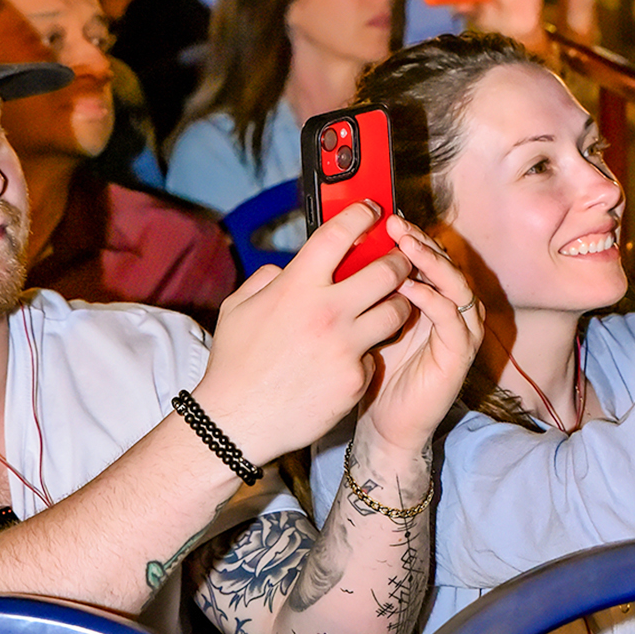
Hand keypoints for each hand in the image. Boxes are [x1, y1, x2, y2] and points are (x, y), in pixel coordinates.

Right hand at [192, 201, 413, 462]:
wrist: (236, 422)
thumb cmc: (234, 364)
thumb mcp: (238, 307)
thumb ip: (267, 278)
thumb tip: (287, 268)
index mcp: (296, 286)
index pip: (339, 234)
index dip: (361, 215)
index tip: (371, 211)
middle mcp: (326, 311)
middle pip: (388, 270)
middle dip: (400, 260)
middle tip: (399, 261)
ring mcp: (345, 346)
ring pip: (396, 312)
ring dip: (397, 304)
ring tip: (389, 305)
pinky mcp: (355, 378)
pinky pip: (374, 355)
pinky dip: (366, 354)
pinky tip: (348, 360)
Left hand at [358, 216, 481, 456]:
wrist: (382, 426)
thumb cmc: (372, 373)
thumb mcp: (363, 322)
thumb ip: (361, 291)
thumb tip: (337, 251)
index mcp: (428, 299)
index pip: (426, 256)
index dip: (408, 235)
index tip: (382, 219)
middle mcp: (450, 310)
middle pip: (445, 263)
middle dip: (419, 241)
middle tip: (395, 225)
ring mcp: (459, 332)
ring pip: (456, 285)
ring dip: (432, 264)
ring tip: (406, 248)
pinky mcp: (459, 355)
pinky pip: (453, 319)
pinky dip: (434, 300)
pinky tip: (411, 289)